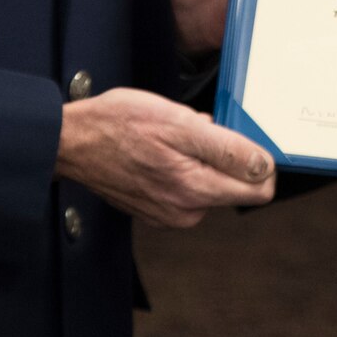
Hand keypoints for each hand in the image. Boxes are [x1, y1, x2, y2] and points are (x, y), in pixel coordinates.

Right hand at [55, 87, 275, 226]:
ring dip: (200, 158)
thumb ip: (228, 149)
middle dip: (225, 155)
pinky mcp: (155, 210)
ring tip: (169, 137)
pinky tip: (159, 149)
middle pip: (235, 185)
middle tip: (195, 128)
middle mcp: (187, 211)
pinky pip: (186, 187)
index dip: (259, 159)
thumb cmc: (119, 124)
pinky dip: (181, 166)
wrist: (71, 142)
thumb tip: (265, 167)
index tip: (241, 135)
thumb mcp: (179, 122)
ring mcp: (169, 214)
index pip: (260, 189)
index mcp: (197, 191)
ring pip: (209, 183)